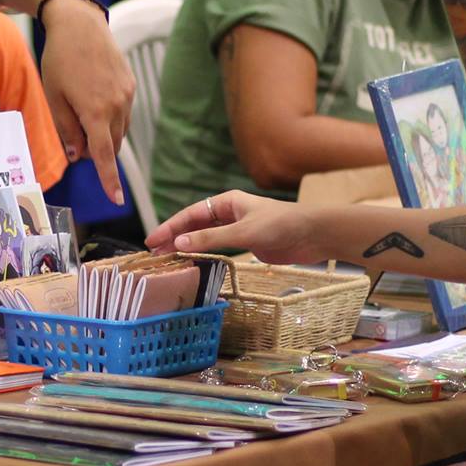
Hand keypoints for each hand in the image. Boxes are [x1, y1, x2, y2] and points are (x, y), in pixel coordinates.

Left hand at [39, 0, 135, 203]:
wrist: (80, 24)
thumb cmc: (60, 60)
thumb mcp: (54, 98)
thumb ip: (66, 130)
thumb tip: (78, 155)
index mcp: (95, 113)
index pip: (104, 157)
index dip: (109, 181)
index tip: (117, 200)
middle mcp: (117, 106)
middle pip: (110, 146)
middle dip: (94, 150)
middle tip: (73, 132)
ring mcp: (127, 95)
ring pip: (118, 131)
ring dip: (102, 133)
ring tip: (81, 109)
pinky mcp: (131, 85)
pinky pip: (123, 113)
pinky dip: (110, 117)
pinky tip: (93, 97)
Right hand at [143, 191, 322, 264]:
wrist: (313, 235)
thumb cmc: (281, 226)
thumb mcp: (243, 232)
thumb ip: (211, 239)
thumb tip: (179, 243)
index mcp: (227, 202)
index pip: (190, 214)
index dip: (170, 227)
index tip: (152, 240)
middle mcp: (229, 214)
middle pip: (194, 226)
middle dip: (174, 237)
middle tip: (154, 253)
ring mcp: (237, 229)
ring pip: (205, 237)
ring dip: (187, 247)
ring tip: (167, 259)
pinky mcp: (247, 244)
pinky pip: (219, 249)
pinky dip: (204, 255)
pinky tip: (193, 263)